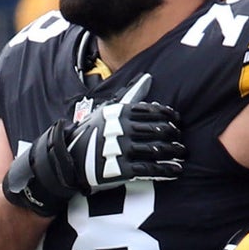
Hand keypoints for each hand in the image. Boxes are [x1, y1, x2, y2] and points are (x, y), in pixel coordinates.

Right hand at [3, 73, 184, 215]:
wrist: (67, 160)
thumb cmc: (90, 133)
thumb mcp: (106, 111)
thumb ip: (129, 96)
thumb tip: (148, 77)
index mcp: (118, 113)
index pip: (151, 111)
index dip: (168, 117)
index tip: (177, 121)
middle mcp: (120, 129)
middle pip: (157, 131)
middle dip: (173, 135)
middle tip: (181, 139)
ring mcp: (119, 150)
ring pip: (155, 150)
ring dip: (172, 152)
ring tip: (181, 154)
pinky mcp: (119, 170)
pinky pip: (148, 170)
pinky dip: (165, 171)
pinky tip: (175, 171)